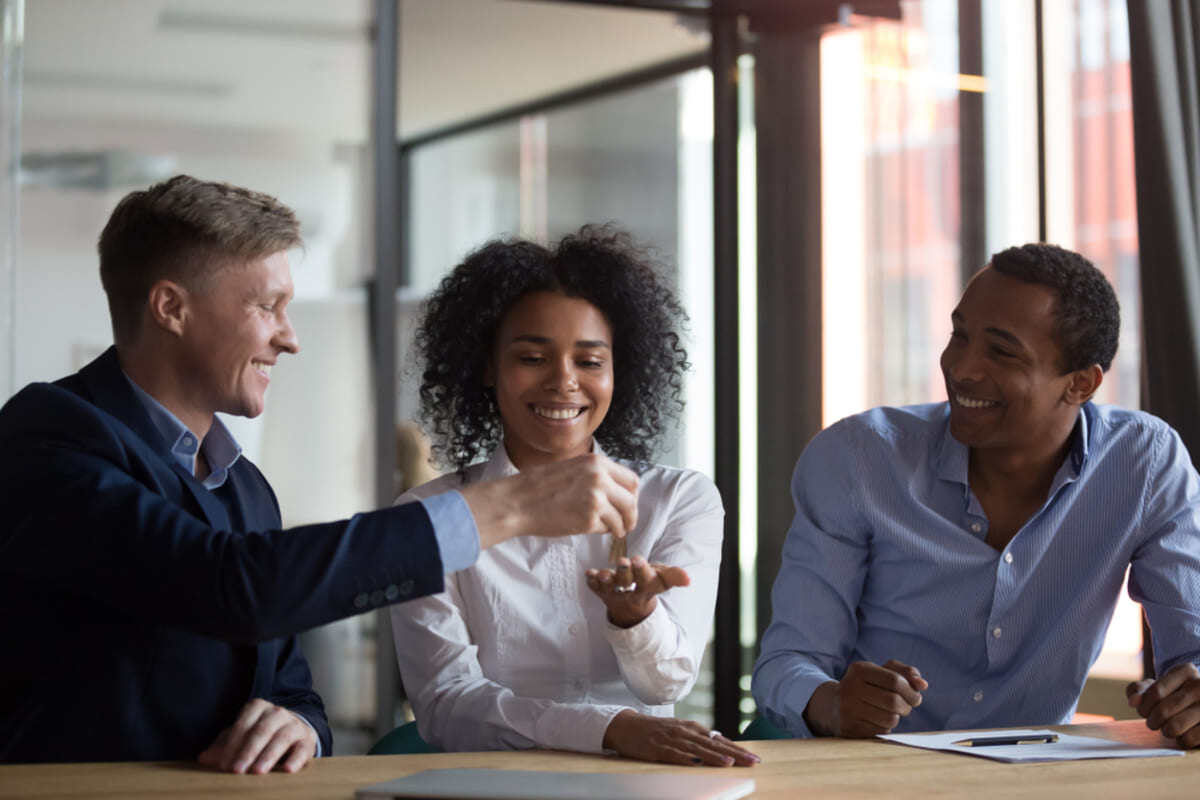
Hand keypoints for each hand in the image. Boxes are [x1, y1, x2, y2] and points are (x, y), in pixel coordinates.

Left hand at [197, 698, 316, 773]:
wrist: (294, 731)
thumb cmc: (261, 735)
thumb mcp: (241, 736)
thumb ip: (223, 746)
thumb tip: (203, 759)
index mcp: (257, 708)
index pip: (243, 725)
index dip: (232, 744)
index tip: (222, 764)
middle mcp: (277, 712)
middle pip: (261, 731)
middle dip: (248, 752)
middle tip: (236, 770)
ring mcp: (294, 725)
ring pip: (282, 738)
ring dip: (269, 755)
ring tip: (257, 772)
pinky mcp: (306, 741)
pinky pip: (302, 749)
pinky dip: (295, 759)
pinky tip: (287, 770)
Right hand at [460, 453, 638, 548]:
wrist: (518, 501)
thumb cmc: (539, 486)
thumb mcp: (572, 467)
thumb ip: (596, 475)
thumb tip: (618, 491)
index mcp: (597, 462)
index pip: (632, 480)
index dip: (632, 495)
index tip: (627, 503)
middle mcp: (600, 478)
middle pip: (631, 501)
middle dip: (631, 515)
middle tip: (627, 523)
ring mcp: (596, 499)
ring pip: (622, 518)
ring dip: (619, 527)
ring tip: (613, 531)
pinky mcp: (588, 520)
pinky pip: (605, 529)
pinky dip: (601, 531)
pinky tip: (590, 528)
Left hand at [586, 556, 689, 627]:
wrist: (631, 606)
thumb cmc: (648, 583)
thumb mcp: (662, 580)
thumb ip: (674, 577)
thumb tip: (688, 579)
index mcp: (647, 587)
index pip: (647, 580)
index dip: (643, 571)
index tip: (638, 560)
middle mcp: (629, 592)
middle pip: (627, 583)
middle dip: (625, 572)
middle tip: (623, 561)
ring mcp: (613, 593)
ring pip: (608, 588)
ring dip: (606, 580)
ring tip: (604, 573)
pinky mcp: (600, 592)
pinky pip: (594, 588)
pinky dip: (591, 582)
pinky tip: (589, 574)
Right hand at [602, 710, 759, 766]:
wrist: (626, 725)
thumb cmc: (655, 731)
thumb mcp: (679, 731)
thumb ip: (697, 738)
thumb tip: (719, 744)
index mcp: (691, 727)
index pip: (719, 739)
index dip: (737, 748)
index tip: (753, 758)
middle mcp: (684, 731)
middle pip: (713, 744)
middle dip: (734, 753)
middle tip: (752, 762)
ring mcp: (671, 739)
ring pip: (697, 749)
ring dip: (714, 756)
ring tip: (730, 763)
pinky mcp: (657, 748)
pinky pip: (674, 754)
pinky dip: (686, 759)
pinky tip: (696, 765)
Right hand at [803, 659, 927, 737]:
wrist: (832, 705)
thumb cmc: (866, 686)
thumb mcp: (881, 673)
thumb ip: (905, 673)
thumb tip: (923, 684)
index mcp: (859, 669)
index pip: (895, 680)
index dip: (911, 691)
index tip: (915, 696)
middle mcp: (850, 687)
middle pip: (894, 701)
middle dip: (907, 706)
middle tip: (906, 707)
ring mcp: (847, 709)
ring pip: (890, 719)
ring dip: (896, 718)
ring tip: (890, 713)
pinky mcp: (848, 728)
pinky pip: (881, 731)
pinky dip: (885, 728)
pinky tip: (877, 721)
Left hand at [1126, 662, 1199, 747]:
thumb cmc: (1174, 696)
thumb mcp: (1157, 686)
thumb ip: (1139, 690)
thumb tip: (1133, 701)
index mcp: (1186, 671)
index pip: (1155, 692)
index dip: (1144, 707)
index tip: (1144, 712)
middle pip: (1162, 711)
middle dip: (1152, 721)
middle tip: (1154, 722)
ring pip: (1174, 727)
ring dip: (1165, 731)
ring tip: (1168, 728)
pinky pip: (1187, 739)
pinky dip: (1181, 741)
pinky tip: (1184, 734)